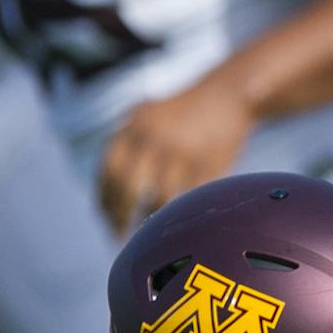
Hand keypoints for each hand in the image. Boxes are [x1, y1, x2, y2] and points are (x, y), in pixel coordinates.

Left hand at [98, 78, 256, 234]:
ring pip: (158, 200)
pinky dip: (176, 215)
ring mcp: (183, 153)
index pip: (109, 170)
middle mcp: (155, 138)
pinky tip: (172, 223)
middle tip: (118, 235)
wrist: (227, 96)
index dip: (105, 198)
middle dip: (120, 216)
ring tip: (146, 232)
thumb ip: (123, 144)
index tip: (106, 216)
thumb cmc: (181, 113)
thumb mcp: (146, 116)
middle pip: (127, 188)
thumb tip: (105, 195)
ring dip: (149, 221)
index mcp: (136, 126)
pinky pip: (186, 201)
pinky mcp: (208, 167)